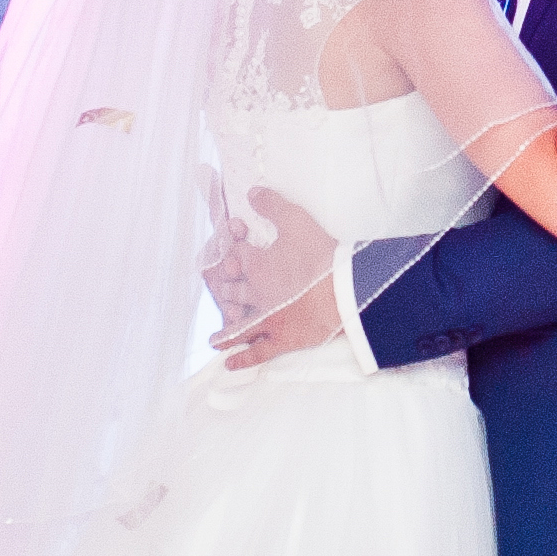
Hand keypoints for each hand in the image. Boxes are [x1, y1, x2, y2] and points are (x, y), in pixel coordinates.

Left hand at [207, 187, 343, 365]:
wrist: (342, 291)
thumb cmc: (319, 255)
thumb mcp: (296, 221)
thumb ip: (273, 205)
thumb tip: (252, 192)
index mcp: (256, 265)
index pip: (234, 255)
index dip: (230, 247)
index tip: (231, 242)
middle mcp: (255, 293)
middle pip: (232, 290)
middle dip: (224, 288)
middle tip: (218, 290)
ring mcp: (266, 318)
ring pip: (238, 324)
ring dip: (226, 331)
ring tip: (214, 339)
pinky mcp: (281, 338)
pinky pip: (257, 351)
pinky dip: (243, 358)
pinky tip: (230, 364)